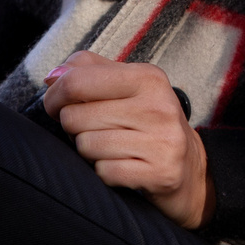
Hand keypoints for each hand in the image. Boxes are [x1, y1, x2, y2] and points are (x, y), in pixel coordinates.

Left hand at [43, 52, 212, 229]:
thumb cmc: (150, 124)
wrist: (192, 169)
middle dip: (74, 128)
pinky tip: (122, 166)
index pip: (77, 81)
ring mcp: (163, 141)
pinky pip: (104, 171)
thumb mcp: (128, 87)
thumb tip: (52, 76)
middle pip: (75, 117)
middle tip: (94, 130)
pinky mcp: (161, 173)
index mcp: (148, 77)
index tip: (56, 105)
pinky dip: (105, 172)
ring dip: (89, 152)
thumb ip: (90, 71)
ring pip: (86, 145)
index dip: (54, 96)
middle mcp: (158, 106)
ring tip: (111, 148)